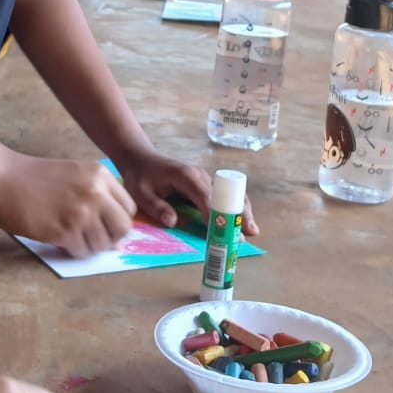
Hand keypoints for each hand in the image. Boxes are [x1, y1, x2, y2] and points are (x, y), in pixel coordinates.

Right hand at [0, 147, 135, 255]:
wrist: (2, 178)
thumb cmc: (35, 178)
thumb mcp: (75, 176)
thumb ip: (98, 197)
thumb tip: (116, 238)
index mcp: (101, 175)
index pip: (129, 209)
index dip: (117, 221)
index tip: (103, 224)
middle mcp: (96, 193)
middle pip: (122, 229)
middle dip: (109, 237)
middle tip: (91, 236)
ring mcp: (81, 212)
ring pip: (102, 244)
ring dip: (89, 246)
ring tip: (71, 236)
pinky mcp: (64, 231)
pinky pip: (82, 251)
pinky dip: (73, 250)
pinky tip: (60, 239)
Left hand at [117, 150, 259, 236]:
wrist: (141, 159)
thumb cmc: (140, 176)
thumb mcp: (141, 193)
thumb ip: (156, 207)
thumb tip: (173, 222)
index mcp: (186, 176)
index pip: (205, 195)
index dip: (215, 213)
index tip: (223, 230)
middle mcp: (201, 176)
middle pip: (226, 193)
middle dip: (237, 213)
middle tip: (247, 232)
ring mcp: (205, 179)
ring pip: (231, 194)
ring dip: (242, 211)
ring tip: (252, 230)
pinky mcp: (206, 185)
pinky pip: (225, 196)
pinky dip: (236, 208)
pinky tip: (243, 222)